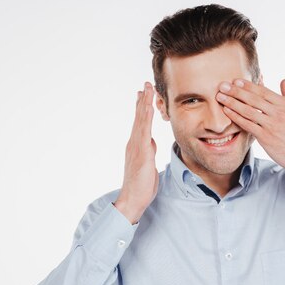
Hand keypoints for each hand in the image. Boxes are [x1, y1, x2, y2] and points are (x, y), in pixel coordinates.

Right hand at [114, 82, 158, 223]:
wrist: (132, 199)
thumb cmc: (142, 185)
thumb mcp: (149, 164)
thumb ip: (149, 152)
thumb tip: (152, 142)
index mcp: (137, 145)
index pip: (141, 122)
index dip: (143, 108)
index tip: (145, 94)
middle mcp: (134, 143)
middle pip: (139, 117)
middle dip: (143, 100)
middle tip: (145, 84)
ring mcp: (136, 146)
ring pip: (140, 120)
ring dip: (144, 104)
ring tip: (147, 89)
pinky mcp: (140, 152)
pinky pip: (143, 131)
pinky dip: (144, 118)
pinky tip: (147, 108)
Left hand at [216, 78, 284, 181]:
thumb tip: (283, 81)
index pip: (263, 91)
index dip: (248, 85)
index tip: (236, 81)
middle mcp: (279, 113)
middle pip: (253, 99)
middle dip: (236, 91)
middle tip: (222, 85)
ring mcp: (272, 125)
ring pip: (248, 111)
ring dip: (232, 103)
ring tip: (220, 97)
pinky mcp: (266, 138)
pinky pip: (247, 125)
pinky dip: (236, 117)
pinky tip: (227, 112)